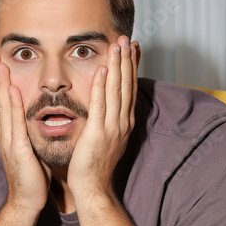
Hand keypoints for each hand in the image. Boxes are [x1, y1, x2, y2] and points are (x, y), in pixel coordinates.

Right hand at [0, 49, 50, 213]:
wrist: (26, 201)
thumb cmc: (31, 176)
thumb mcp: (28, 146)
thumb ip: (26, 130)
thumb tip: (32, 116)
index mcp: (5, 131)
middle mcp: (2, 132)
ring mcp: (8, 140)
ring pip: (2, 106)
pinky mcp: (17, 149)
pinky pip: (15, 123)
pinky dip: (13, 105)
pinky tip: (13, 90)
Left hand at [68, 36, 139, 201]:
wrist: (93, 188)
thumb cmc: (95, 166)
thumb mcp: (107, 139)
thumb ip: (108, 121)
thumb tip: (109, 108)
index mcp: (124, 123)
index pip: (130, 89)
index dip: (132, 67)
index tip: (133, 48)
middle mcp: (122, 122)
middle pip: (127, 85)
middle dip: (127, 60)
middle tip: (127, 38)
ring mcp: (112, 127)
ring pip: (117, 91)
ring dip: (118, 66)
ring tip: (118, 45)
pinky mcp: (98, 132)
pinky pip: (101, 105)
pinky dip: (102, 86)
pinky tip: (103, 69)